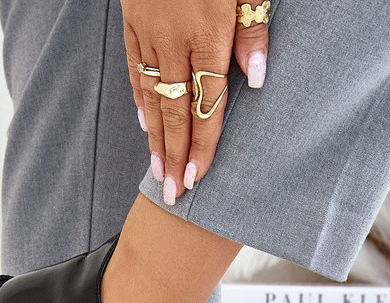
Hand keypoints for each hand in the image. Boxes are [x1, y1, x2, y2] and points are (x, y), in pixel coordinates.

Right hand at [120, 1, 268, 204]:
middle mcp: (173, 41)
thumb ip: (253, 29)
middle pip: (175, 111)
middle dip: (175, 157)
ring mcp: (149, 32)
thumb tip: (255, 82)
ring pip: (152, 96)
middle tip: (172, 195)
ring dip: (155, 138)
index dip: (203, 146)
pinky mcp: (133, 20)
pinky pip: (136, 70)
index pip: (207, 105)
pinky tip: (144, 124)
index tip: (198, 180)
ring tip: (159, 172)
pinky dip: (141, 101)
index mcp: (207, 34)